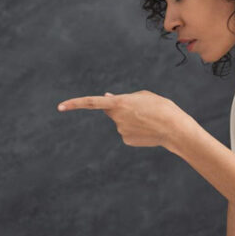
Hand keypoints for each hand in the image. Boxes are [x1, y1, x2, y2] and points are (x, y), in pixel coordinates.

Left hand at [57, 91, 195, 148]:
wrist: (174, 128)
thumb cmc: (161, 107)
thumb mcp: (142, 95)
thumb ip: (122, 96)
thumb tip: (106, 98)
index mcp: (118, 102)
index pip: (91, 102)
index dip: (74, 104)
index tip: (60, 107)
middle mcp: (116, 118)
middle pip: (111, 110)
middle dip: (120, 108)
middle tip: (140, 108)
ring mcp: (120, 131)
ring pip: (120, 122)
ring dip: (131, 119)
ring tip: (148, 119)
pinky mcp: (126, 140)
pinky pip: (127, 132)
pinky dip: (135, 130)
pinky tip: (147, 130)